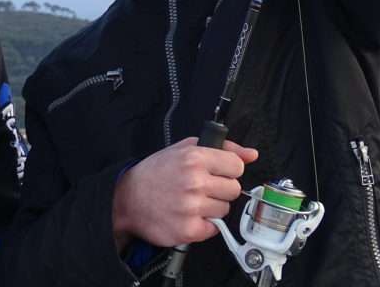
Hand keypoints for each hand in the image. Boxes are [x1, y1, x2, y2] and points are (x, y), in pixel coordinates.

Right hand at [111, 137, 257, 250]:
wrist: (128, 198)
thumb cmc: (156, 173)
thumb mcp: (184, 149)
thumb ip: (222, 149)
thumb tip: (251, 154)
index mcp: (194, 158)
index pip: (237, 166)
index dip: (228, 169)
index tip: (217, 172)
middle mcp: (195, 181)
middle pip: (234, 189)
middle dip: (220, 189)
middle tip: (201, 188)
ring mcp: (192, 207)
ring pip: (225, 209)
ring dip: (211, 207)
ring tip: (191, 201)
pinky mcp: (189, 230)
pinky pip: (214, 229)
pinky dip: (203, 224)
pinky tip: (187, 215)